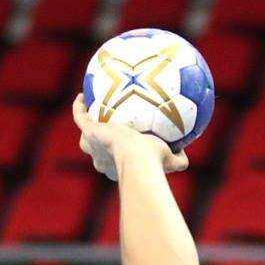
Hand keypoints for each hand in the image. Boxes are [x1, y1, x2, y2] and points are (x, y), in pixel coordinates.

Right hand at [72, 95, 188, 180]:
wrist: (137, 157)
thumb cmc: (153, 161)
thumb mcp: (169, 160)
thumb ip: (179, 159)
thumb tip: (186, 154)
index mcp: (119, 168)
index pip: (117, 163)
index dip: (120, 157)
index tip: (125, 148)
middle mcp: (102, 160)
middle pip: (99, 152)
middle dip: (102, 144)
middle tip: (107, 130)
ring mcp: (93, 146)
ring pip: (87, 137)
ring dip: (87, 126)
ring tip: (91, 111)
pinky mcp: (88, 132)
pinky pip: (79, 116)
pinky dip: (78, 107)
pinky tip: (82, 96)